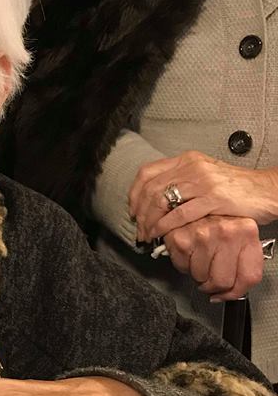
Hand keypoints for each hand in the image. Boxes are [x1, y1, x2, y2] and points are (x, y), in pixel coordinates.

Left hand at [128, 151, 277, 241]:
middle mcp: (192, 167)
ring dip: (149, 222)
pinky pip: (180, 214)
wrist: (268, 190)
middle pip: (150, 188)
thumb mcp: (205, 177)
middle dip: (139, 212)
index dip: (134, 193)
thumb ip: (182, 183)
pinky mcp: (214, 199)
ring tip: (147, 235)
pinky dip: (165, 227)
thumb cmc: (237, 188)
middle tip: (138, 228)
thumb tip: (156, 201)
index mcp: (187, 160)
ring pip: (161, 201)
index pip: (147, 172)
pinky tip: (161, 235)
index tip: (132, 209)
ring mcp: (203, 182)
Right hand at [162, 215, 263, 300]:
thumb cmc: (217, 216)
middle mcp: (227, 233)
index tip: (227, 293)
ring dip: (198, 274)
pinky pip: (182, 267)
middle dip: (214, 285)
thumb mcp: (241, 234)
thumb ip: (244, 262)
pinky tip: (188, 251)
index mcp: (247, 232)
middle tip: (210, 277)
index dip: (236, 292)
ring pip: (201, 277)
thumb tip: (229, 292)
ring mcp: (203, 235)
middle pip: (223, 281)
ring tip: (199, 258)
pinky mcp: (181, 238)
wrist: (192, 195)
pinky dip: (183, 264)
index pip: (249, 277)